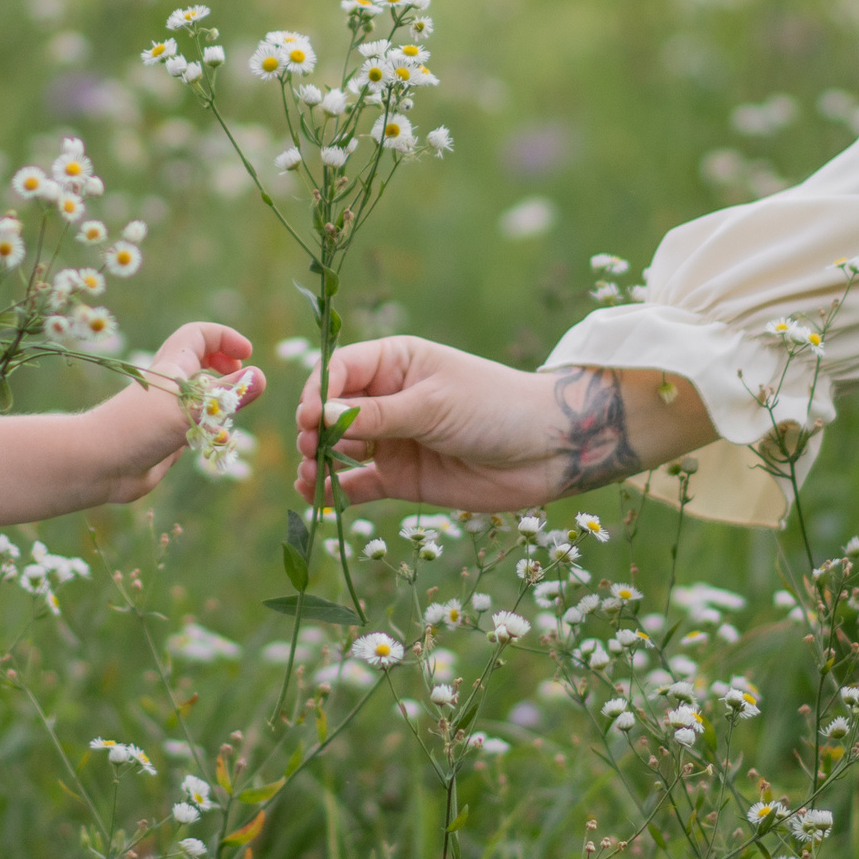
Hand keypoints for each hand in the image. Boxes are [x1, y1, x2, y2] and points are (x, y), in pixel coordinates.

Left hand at [85, 321, 263, 504]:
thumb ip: (227, 395)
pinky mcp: (166, 439)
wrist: (99, 464)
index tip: (248, 353)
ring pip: (201, 398)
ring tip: (231, 416)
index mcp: (173, 367)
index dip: (225, 337)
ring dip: (221, 402)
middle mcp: (170, 386)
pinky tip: (214, 443)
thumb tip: (259, 376)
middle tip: (243, 378)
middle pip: (200, 361)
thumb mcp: (191, 408)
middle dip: (225, 364)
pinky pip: (196, 427)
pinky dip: (210, 430)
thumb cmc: (140, 427)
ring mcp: (168, 413)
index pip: (199, 335)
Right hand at [292, 339, 712, 511]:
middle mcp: (388, 398)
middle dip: (313, 429)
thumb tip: (318, 415)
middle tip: (311, 449)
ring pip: (339, 448)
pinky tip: (318, 496)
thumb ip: (378, 414)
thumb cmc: (495, 407)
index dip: (317, 392)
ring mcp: (394, 440)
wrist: (549, 451)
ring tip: (309, 477)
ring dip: (318, 461)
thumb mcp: (435, 404)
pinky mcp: (403, 478)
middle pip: (332, 411)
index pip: (339, 369)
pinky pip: (358, 484)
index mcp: (395, 362)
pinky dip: (336, 490)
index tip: (309, 417)